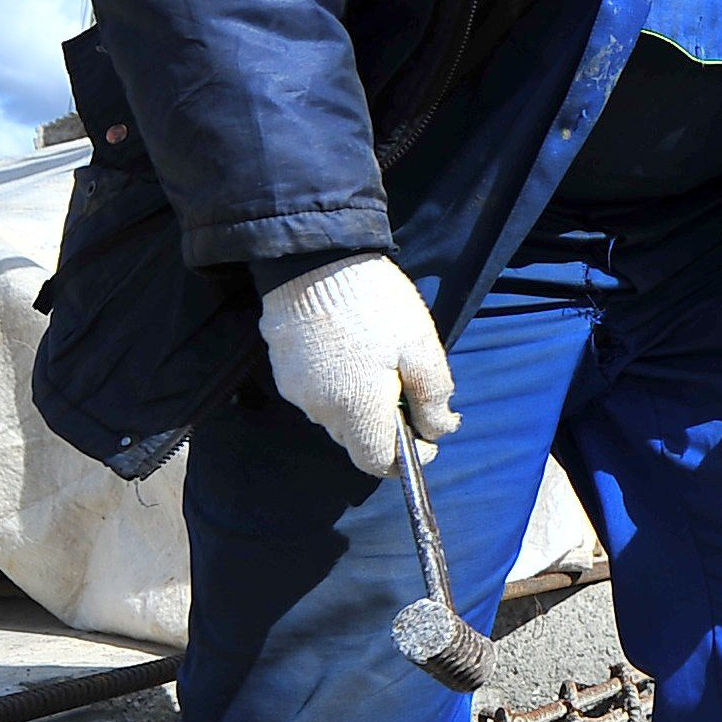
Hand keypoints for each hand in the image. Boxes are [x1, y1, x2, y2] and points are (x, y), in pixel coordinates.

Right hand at [258, 253, 457, 476]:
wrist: (313, 259)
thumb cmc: (374, 302)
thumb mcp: (420, 346)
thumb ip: (433, 396)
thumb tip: (439, 431)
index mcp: (355, 409)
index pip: (378, 463)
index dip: (407, 458)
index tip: (427, 437)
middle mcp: (319, 410)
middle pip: (358, 440)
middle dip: (386, 427)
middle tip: (407, 388)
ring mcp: (296, 390)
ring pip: (337, 416)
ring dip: (362, 404)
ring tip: (380, 364)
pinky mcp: (283, 369)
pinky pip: (317, 393)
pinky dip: (339, 385)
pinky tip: (352, 352)